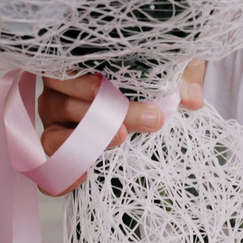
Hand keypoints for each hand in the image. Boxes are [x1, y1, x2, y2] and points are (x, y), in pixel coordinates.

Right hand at [30, 63, 206, 195]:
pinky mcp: (59, 151)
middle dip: (98, 113)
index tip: (105, 87)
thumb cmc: (152, 72)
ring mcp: (55, 124)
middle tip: (136, 123)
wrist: (149, 101)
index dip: (83, 83)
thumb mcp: (174, 67)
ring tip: (120, 140)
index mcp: (75, 64)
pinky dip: (62, 174)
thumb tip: (191, 100)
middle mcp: (57, 93)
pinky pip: (51, 166)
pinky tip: (83, 177)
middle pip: (62, 103)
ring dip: (84, 141)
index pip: (66, 71)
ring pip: (53, 134)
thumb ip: (183, 77)